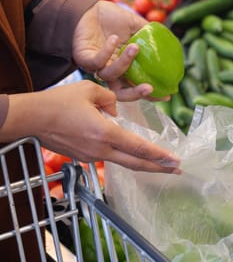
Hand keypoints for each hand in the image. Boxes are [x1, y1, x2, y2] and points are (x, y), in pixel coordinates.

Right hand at [2, 81, 179, 173]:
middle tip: (175, 170)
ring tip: (155, 163)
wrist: (34, 118)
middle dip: (157, 168)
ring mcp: (91, 156)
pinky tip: (125, 151)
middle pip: (135, 163)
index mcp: (105, 133)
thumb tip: (114, 112)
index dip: (159, 155)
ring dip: (140, 163)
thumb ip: (109, 100)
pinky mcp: (82, 157)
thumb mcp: (89, 90)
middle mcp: (100, 150)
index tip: (175, 161)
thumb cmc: (60, 102)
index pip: (139, 147)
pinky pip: (107, 157)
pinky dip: (121, 156)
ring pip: (122, 162)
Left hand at [72, 0, 164, 101]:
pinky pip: (97, 62)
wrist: (88, 8)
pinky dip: (107, 52)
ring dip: (124, 63)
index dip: (150, 93)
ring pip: (110, 76)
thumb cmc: (110, 18)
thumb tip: (167, 42)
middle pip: (121, 93)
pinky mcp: (85, 59)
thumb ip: (149, 35)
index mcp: (123, 66)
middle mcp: (110, 71)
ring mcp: (97, 67)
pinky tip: (113, 39)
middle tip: (149, 88)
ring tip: (134, 47)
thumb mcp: (135, 25)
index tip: (166, 95)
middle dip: (135, 94)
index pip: (136, 86)